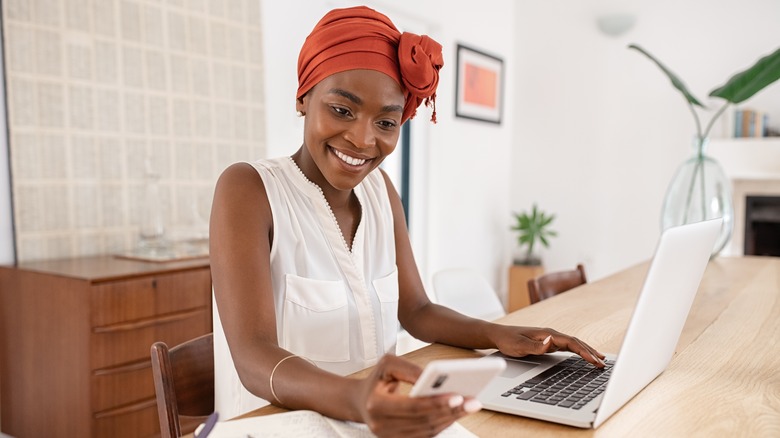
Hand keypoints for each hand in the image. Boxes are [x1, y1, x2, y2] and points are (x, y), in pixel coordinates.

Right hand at [353, 355, 480, 437]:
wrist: (362, 401)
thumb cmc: (377, 380)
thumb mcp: (387, 365)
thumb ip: (409, 369)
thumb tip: (431, 377)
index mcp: (377, 404)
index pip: (412, 406)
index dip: (436, 402)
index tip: (457, 395)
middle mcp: (381, 425)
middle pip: (423, 421)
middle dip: (451, 411)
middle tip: (471, 401)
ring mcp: (389, 437)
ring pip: (427, 431)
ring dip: (450, 419)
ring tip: (468, 406)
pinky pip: (425, 436)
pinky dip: (442, 425)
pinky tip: (455, 413)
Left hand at [491, 325, 605, 366]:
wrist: (498, 335)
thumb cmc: (508, 339)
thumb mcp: (519, 345)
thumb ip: (535, 345)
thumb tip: (550, 342)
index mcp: (547, 334)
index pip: (571, 342)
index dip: (584, 351)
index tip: (594, 360)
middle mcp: (551, 335)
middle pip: (576, 343)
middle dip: (590, 352)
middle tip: (603, 364)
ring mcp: (551, 339)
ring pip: (574, 345)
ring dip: (587, 352)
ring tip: (600, 360)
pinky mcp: (548, 343)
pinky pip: (568, 348)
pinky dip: (578, 352)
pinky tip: (584, 357)